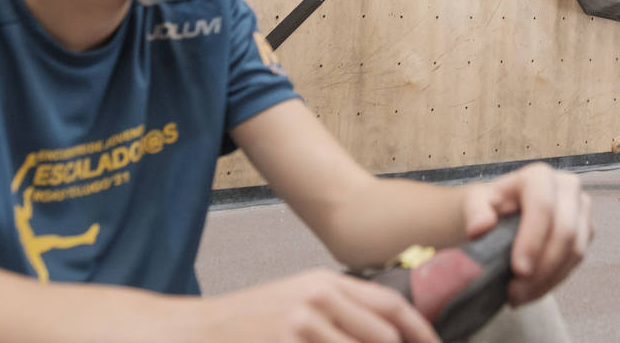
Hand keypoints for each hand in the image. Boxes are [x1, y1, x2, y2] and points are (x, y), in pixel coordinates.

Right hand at [202, 269, 438, 342]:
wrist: (197, 331)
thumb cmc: (252, 322)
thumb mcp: (301, 301)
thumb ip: (343, 312)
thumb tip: (392, 333)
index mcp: (328, 282)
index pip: (392, 307)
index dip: (422, 333)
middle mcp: (319, 298)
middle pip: (384, 337)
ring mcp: (301, 324)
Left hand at [462, 162, 591, 304]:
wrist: (503, 212)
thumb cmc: (490, 206)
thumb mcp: (476, 203)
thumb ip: (475, 212)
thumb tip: (480, 228)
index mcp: (539, 176)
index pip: (543, 207)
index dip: (533, 240)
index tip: (518, 269)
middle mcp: (567, 186)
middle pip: (564, 232)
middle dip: (542, 267)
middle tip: (516, 292)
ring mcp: (581, 209)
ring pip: (575, 250)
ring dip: (548, 279)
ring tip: (519, 296)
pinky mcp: (586, 230)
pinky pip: (577, 261)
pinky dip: (554, 280)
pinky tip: (532, 291)